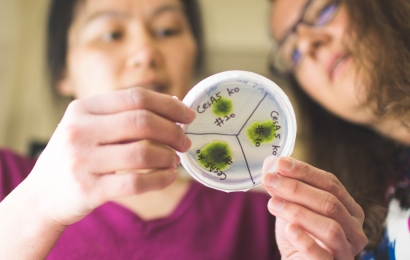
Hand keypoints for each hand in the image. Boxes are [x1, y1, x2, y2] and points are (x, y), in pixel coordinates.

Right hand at [24, 87, 194, 226]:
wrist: (41, 196)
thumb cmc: (76, 156)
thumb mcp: (89, 127)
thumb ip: (125, 114)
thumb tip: (174, 105)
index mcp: (82, 109)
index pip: (136, 97)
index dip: (168, 105)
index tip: (188, 115)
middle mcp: (79, 131)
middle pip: (142, 122)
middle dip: (173, 131)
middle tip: (185, 142)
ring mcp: (82, 161)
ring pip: (142, 152)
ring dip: (168, 157)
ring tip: (175, 160)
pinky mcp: (89, 190)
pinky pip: (137, 183)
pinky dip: (161, 179)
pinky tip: (169, 177)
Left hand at [262, 157, 366, 258]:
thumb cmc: (299, 237)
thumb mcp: (291, 208)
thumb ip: (284, 187)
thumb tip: (271, 163)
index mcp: (350, 210)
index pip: (331, 183)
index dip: (305, 171)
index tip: (280, 163)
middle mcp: (354, 230)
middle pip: (330, 203)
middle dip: (296, 188)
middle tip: (269, 180)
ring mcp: (346, 251)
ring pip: (330, 227)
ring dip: (298, 212)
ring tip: (272, 204)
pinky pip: (322, 255)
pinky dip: (305, 240)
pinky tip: (289, 229)